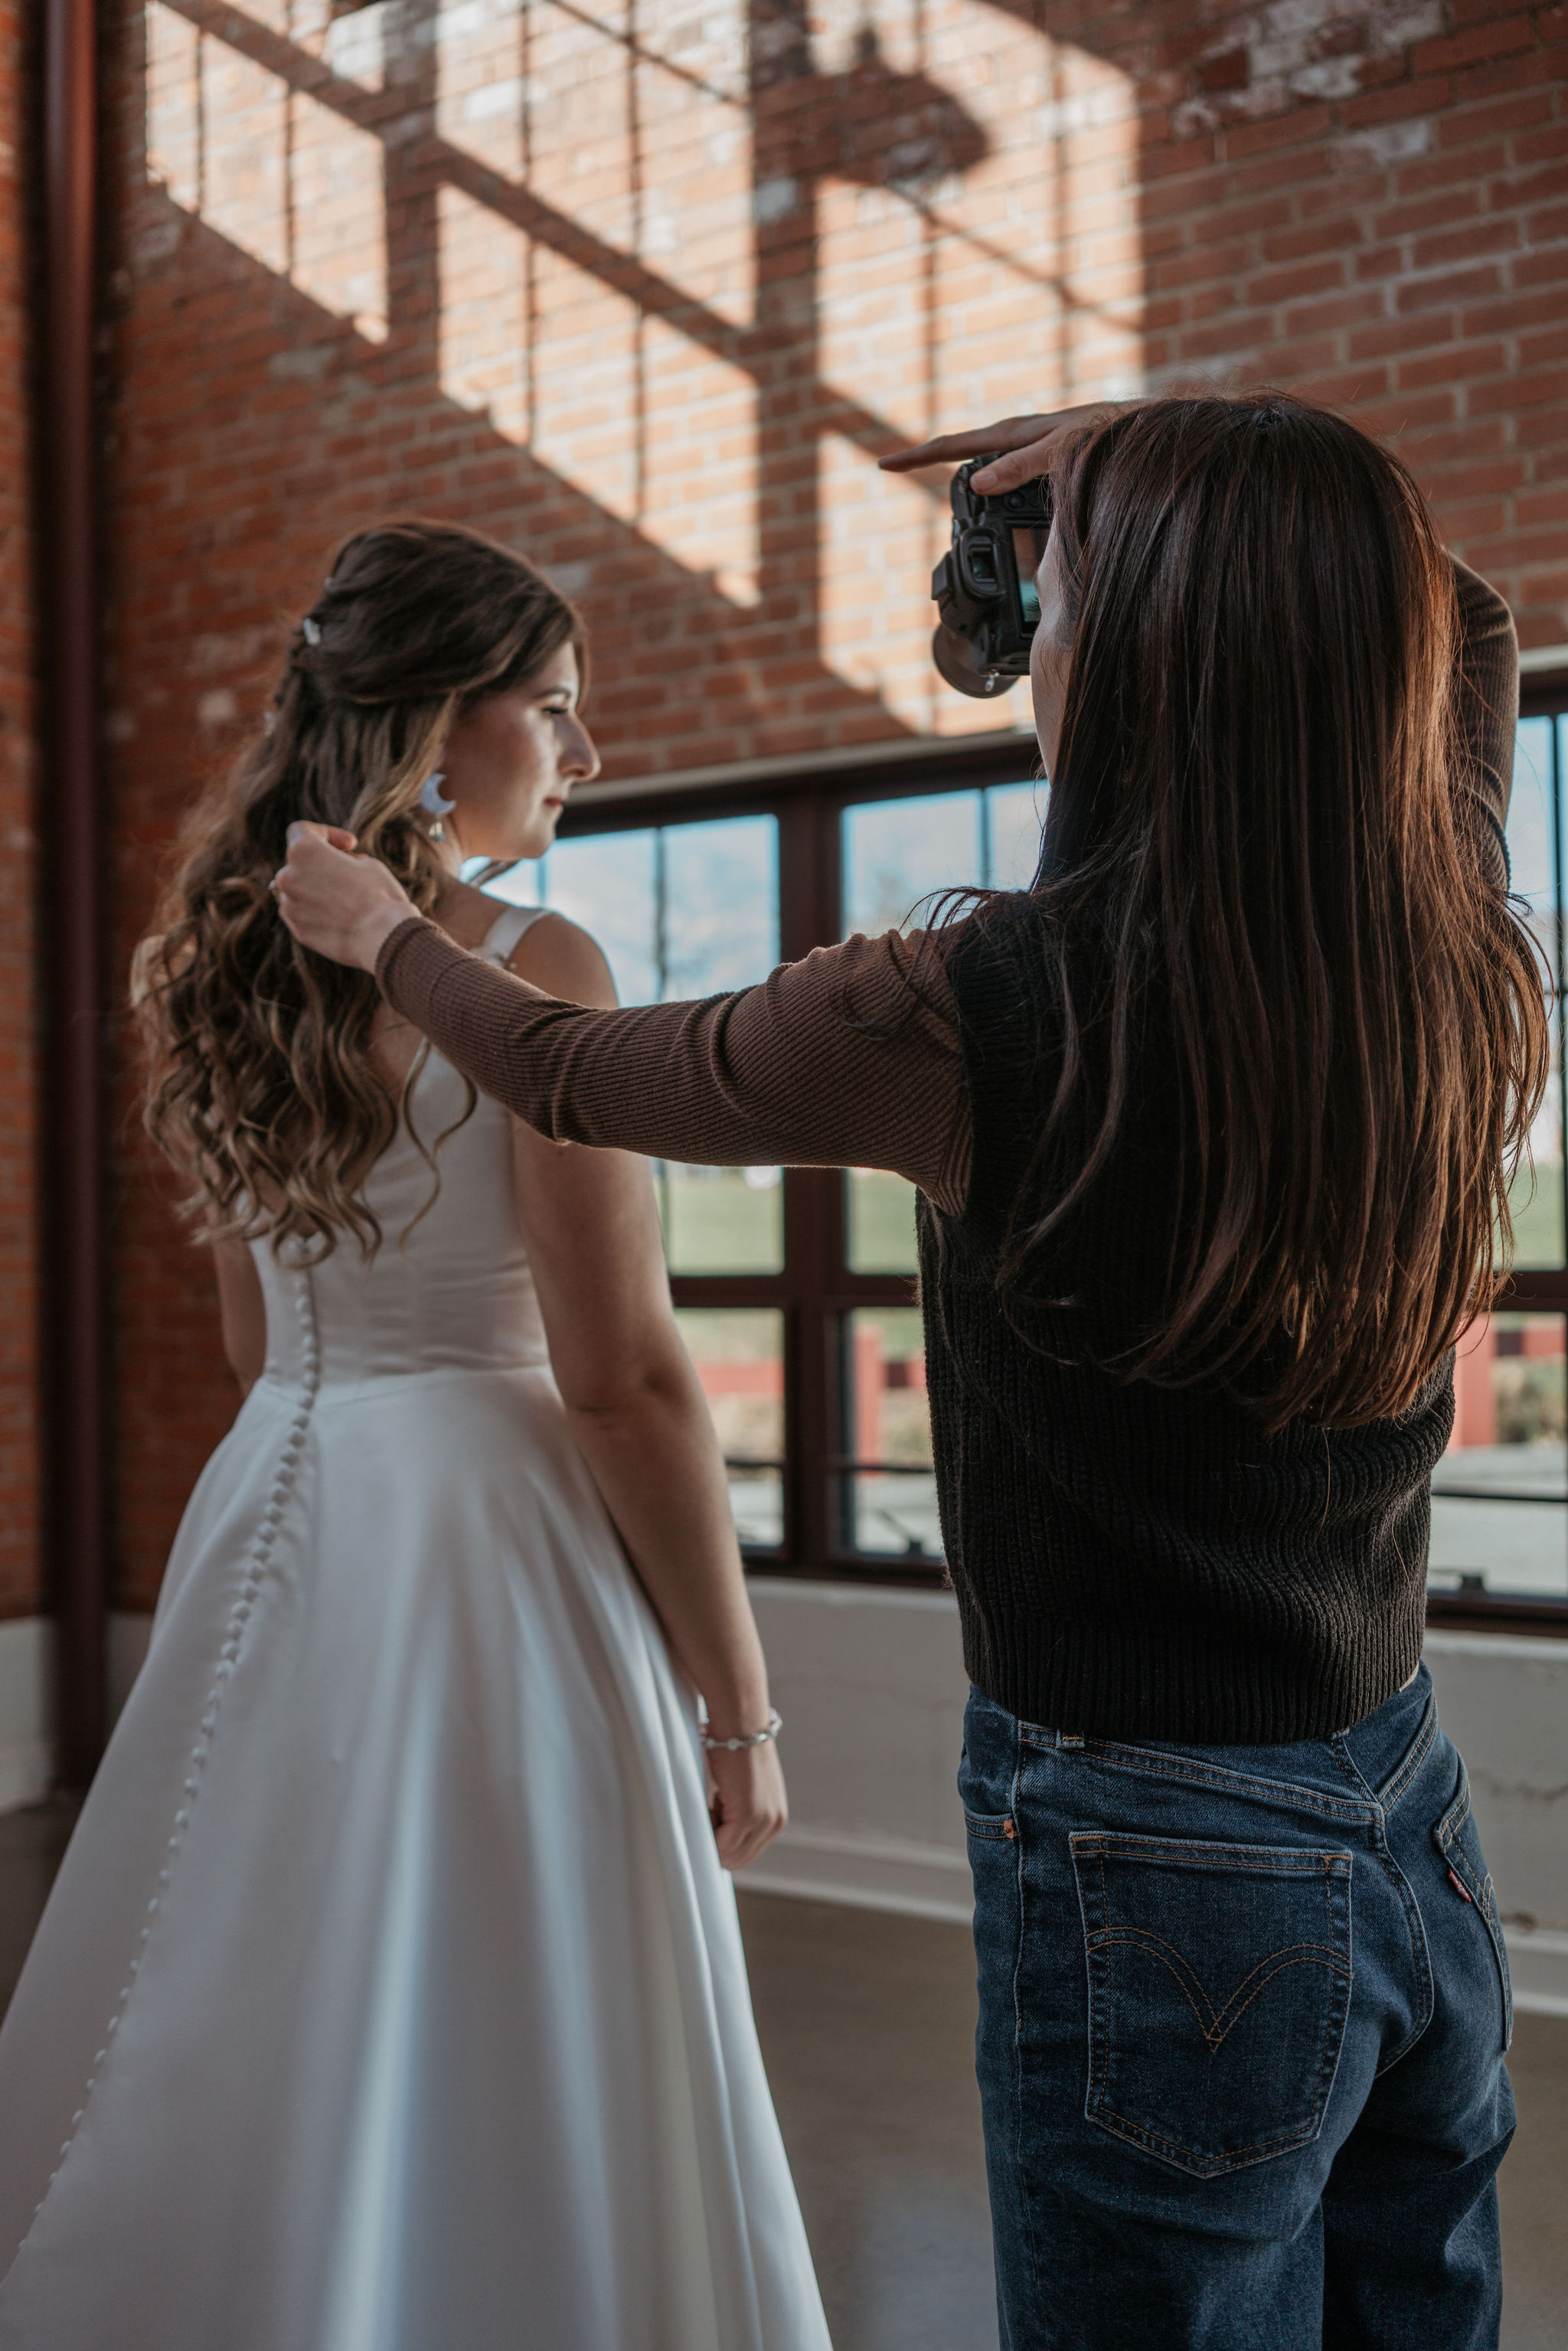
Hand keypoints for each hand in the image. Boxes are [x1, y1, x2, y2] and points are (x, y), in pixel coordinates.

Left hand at [272, 821, 416, 972]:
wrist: (385, 939)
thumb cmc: (380, 896)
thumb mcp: (367, 863)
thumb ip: (342, 859)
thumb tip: (336, 867)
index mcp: (304, 851)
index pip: (301, 830)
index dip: (327, 833)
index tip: (350, 846)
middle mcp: (288, 876)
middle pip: (299, 861)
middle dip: (321, 863)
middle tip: (350, 873)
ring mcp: (289, 905)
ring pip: (298, 888)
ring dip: (316, 888)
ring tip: (346, 899)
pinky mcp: (297, 929)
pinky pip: (301, 912)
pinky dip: (315, 910)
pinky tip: (341, 918)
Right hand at [706, 1739, 787, 1872]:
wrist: (740, 1725)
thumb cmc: (736, 1749)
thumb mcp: (746, 1788)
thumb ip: (740, 1811)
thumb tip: (717, 1832)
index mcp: (776, 1818)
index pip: (747, 1853)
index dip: (724, 1845)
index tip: (712, 1823)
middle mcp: (775, 1823)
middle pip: (739, 1860)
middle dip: (717, 1846)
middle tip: (709, 1814)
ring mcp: (764, 1821)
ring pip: (729, 1855)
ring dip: (713, 1837)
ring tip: (712, 1804)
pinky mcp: (749, 1815)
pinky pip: (721, 1844)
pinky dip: (709, 1830)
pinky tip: (712, 1802)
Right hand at [879, 401, 1125, 492]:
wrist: (1151, 427)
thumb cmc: (1114, 435)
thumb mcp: (1065, 453)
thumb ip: (1023, 466)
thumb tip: (979, 484)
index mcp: (1017, 433)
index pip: (955, 445)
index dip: (919, 457)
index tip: (885, 463)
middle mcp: (1022, 436)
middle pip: (963, 447)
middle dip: (929, 457)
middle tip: (895, 467)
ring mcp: (1036, 445)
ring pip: (985, 456)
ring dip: (957, 463)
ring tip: (929, 472)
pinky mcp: (1051, 455)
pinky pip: (1009, 467)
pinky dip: (992, 477)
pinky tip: (994, 493)